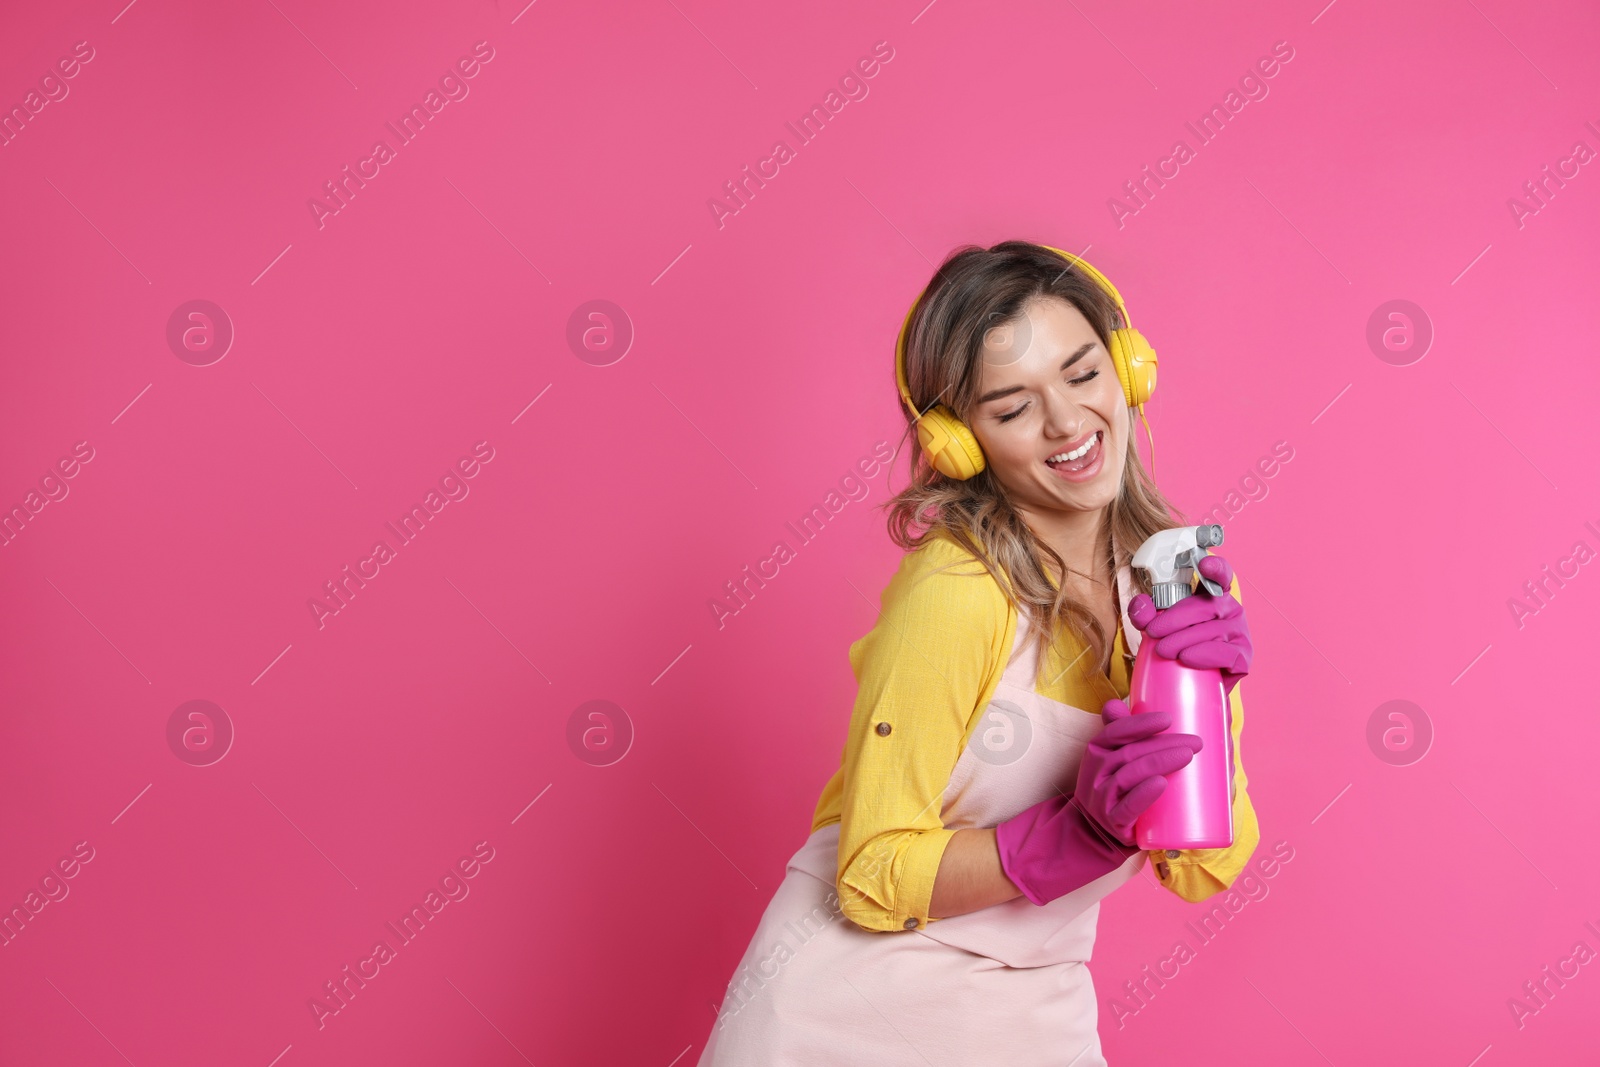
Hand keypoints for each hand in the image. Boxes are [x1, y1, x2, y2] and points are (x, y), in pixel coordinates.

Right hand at [994, 699, 1200, 905]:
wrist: (1097, 831)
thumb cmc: (1115, 788)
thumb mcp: (1113, 758)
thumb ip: (1121, 732)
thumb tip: (1119, 703)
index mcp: (1097, 750)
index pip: (1117, 731)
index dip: (1140, 723)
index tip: (1169, 718)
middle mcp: (1096, 771)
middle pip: (1130, 753)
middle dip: (1164, 744)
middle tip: (1196, 742)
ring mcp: (1102, 797)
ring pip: (1129, 776)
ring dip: (1158, 763)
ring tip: (1187, 757)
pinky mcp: (1113, 821)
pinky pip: (1127, 806)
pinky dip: (1143, 794)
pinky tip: (1160, 784)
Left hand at [1128, 553, 1252, 694]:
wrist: (1191, 683)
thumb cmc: (1177, 648)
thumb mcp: (1157, 627)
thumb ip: (1145, 614)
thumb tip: (1141, 607)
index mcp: (1213, 595)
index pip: (1220, 575)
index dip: (1215, 568)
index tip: (1205, 564)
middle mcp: (1230, 609)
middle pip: (1204, 606)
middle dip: (1173, 620)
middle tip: (1153, 633)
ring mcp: (1240, 632)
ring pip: (1211, 631)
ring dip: (1182, 640)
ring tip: (1164, 651)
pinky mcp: (1243, 656)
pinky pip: (1224, 652)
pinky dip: (1202, 655)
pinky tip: (1186, 658)